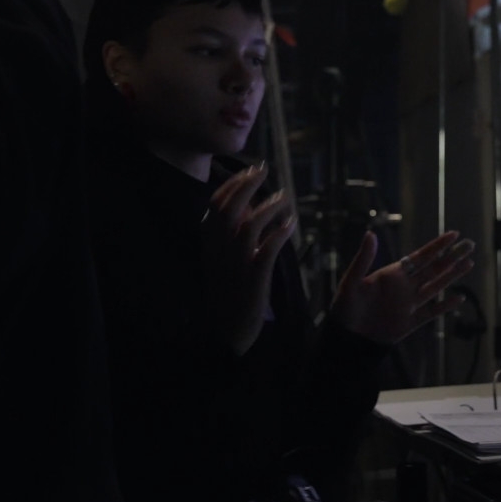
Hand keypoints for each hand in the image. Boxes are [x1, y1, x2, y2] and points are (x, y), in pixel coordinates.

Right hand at [201, 164, 297, 355]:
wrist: (226, 330)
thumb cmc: (228, 290)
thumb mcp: (222, 258)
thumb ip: (231, 233)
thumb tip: (247, 205)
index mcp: (208, 244)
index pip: (215, 205)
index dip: (233, 184)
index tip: (250, 170)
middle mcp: (218, 251)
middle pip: (229, 209)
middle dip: (247, 185)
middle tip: (264, 170)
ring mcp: (235, 265)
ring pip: (249, 226)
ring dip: (268, 207)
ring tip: (285, 197)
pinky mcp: (253, 279)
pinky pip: (267, 249)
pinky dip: (280, 233)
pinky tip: (292, 223)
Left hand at [330, 230, 475, 344]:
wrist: (347, 338)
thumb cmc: (345, 307)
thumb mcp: (351, 281)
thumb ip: (363, 259)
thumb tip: (370, 234)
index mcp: (393, 274)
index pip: (420, 257)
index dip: (437, 246)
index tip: (453, 234)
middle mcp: (405, 286)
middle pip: (434, 268)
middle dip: (451, 256)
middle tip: (469, 244)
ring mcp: (410, 304)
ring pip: (437, 287)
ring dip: (452, 275)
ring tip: (469, 263)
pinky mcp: (411, 322)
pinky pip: (432, 312)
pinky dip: (445, 306)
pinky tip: (459, 297)